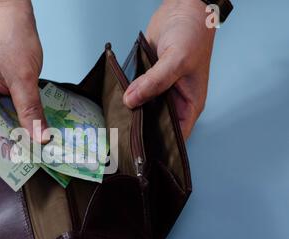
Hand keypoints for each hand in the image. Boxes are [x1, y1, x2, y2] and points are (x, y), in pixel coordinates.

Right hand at [0, 0, 46, 142]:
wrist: (11, 17)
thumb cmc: (12, 38)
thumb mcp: (24, 78)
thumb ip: (31, 111)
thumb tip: (40, 139)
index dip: (4, 146)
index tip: (26, 159)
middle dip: (12, 142)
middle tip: (36, 155)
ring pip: (0, 125)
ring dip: (17, 133)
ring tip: (37, 145)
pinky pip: (6, 115)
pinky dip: (19, 121)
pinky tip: (34, 128)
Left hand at [123, 0, 215, 139]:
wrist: (183, 8)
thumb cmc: (193, 33)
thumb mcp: (176, 60)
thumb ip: (154, 82)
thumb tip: (131, 101)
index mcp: (190, 105)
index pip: (176, 136)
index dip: (161, 148)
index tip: (141, 155)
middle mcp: (175, 101)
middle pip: (157, 126)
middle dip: (142, 133)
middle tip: (120, 142)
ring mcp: (161, 91)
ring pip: (144, 110)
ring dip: (132, 115)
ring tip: (114, 128)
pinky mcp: (148, 80)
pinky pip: (136, 94)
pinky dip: (127, 99)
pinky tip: (114, 106)